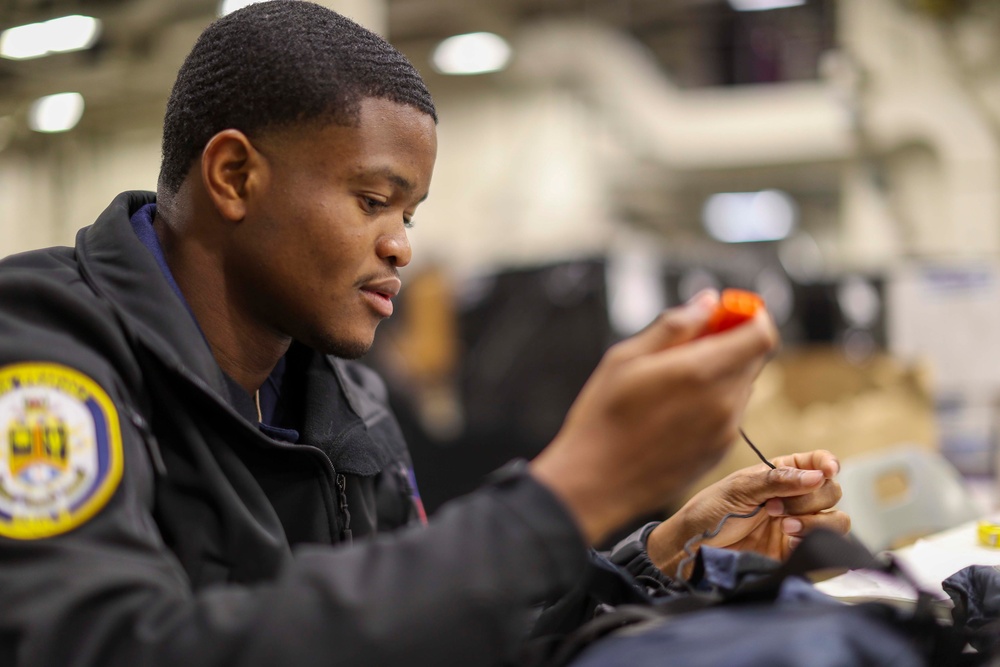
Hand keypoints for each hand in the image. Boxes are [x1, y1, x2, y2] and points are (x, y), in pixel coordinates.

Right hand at [530, 290, 778, 545]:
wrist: (596, 483)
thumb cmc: (603, 418)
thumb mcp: (626, 358)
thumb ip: (674, 327)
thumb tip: (708, 303)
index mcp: (702, 372)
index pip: (761, 334)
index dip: (750, 317)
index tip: (727, 313)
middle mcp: (723, 401)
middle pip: (753, 358)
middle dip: (731, 342)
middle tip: (691, 342)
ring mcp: (725, 430)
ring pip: (741, 385)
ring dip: (721, 372)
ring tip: (673, 381)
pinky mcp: (719, 450)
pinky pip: (730, 412)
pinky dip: (714, 400)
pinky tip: (673, 409)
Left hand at [645, 450, 849, 577]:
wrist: (695, 548)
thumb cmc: (710, 511)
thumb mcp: (740, 488)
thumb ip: (778, 480)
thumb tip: (818, 476)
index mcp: (781, 475)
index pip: (817, 463)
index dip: (828, 464)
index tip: (828, 470)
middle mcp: (795, 498)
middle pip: (831, 492)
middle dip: (809, 498)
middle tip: (774, 507)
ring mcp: (798, 526)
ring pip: (836, 520)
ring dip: (815, 521)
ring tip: (783, 527)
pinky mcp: (797, 552)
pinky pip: (827, 547)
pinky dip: (817, 542)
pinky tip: (790, 540)